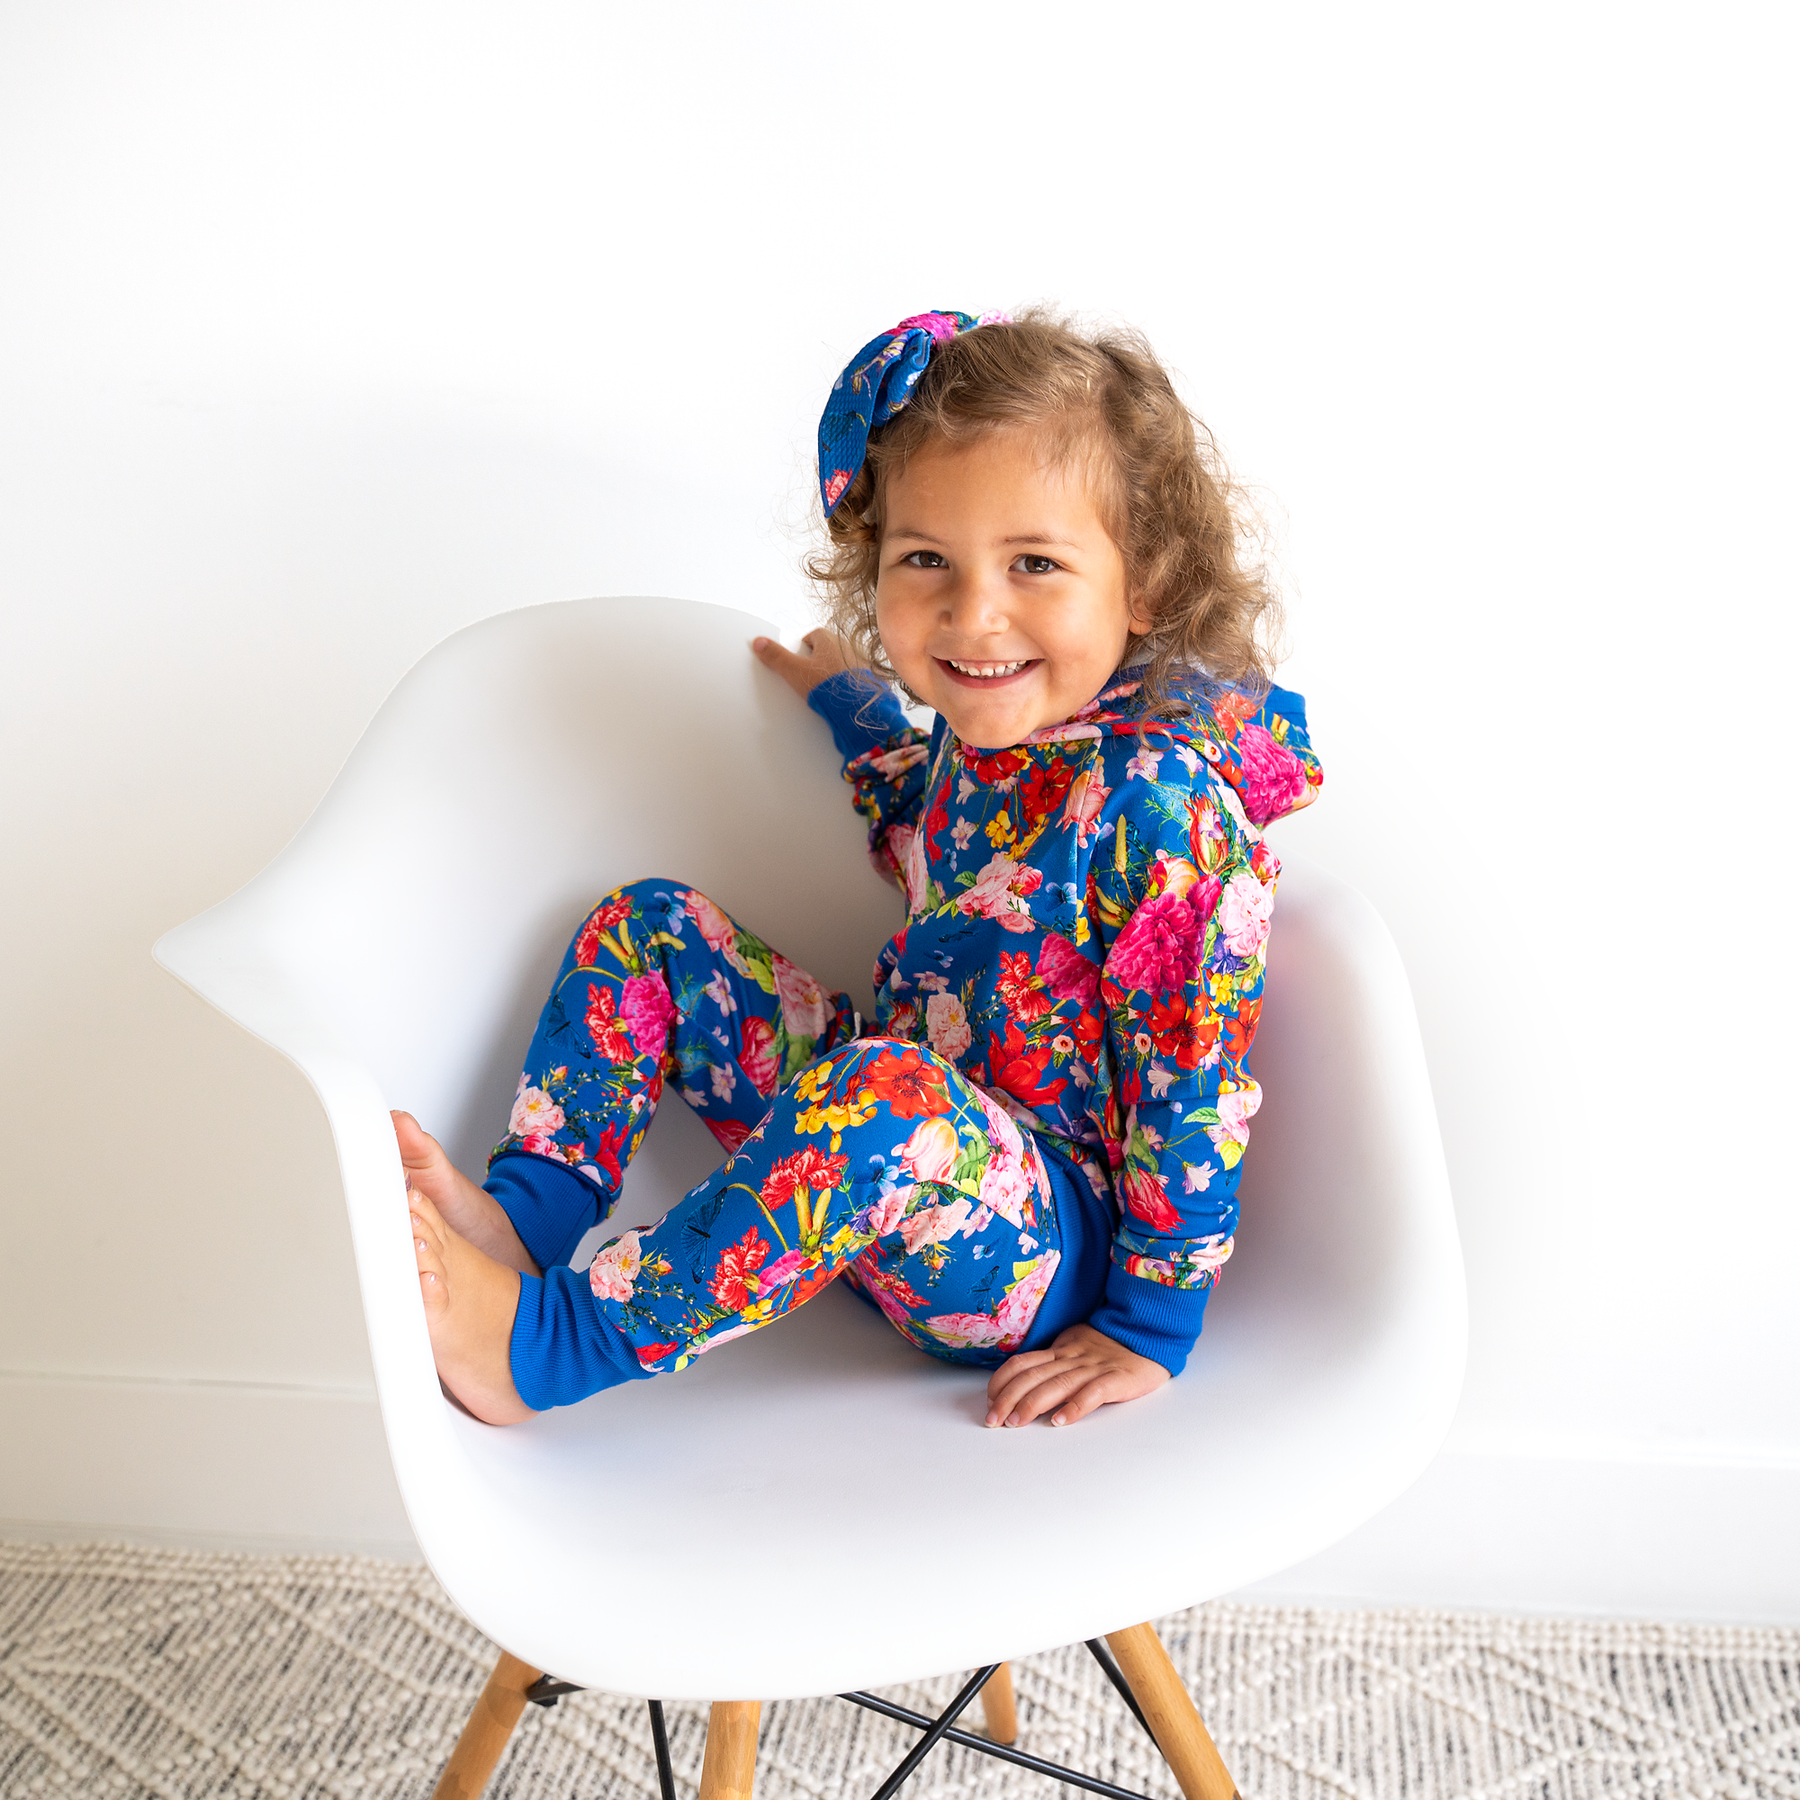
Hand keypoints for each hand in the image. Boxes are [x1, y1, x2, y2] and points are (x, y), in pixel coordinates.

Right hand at [752, 628, 864, 697]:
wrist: (856, 707)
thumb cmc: (828, 686)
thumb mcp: (794, 671)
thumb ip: (777, 657)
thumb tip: (760, 643)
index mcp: (830, 640)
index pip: (814, 635)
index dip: (804, 646)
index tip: (797, 658)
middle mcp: (848, 648)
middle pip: (829, 649)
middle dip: (818, 659)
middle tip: (807, 674)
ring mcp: (860, 664)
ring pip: (842, 663)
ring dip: (833, 671)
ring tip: (822, 688)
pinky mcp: (869, 680)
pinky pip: (854, 678)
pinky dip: (846, 684)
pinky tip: (838, 695)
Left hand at [985, 1323, 1169, 1427]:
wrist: (1150, 1334)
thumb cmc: (1111, 1346)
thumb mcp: (1075, 1346)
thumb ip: (1053, 1362)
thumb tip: (1024, 1380)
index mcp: (1060, 1350)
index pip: (1022, 1363)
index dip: (1002, 1381)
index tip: (989, 1400)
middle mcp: (1072, 1358)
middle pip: (1033, 1376)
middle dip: (1008, 1398)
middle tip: (993, 1420)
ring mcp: (1094, 1368)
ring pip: (1056, 1385)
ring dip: (1032, 1404)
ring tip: (1016, 1422)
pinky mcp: (1117, 1379)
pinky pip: (1093, 1393)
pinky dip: (1075, 1407)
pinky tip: (1060, 1421)